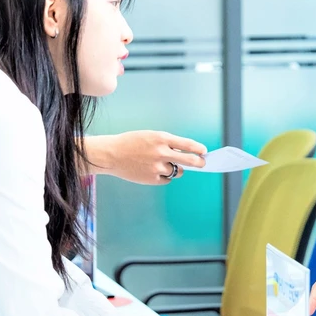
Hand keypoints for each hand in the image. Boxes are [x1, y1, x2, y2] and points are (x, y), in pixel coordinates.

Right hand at [83, 131, 207, 183]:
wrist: (112, 154)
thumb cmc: (132, 143)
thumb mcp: (151, 136)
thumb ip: (167, 144)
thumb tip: (185, 154)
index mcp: (161, 139)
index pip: (187, 144)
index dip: (198, 149)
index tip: (204, 151)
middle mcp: (161, 153)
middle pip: (189, 161)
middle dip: (199, 163)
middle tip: (202, 163)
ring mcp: (157, 167)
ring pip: (177, 171)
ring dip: (175, 168)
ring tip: (162, 164)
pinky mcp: (152, 179)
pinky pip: (167, 179)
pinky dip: (164, 176)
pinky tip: (153, 171)